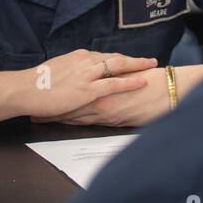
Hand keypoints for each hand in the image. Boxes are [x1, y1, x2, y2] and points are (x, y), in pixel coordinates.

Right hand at [21, 49, 156, 119]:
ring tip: (152, 66)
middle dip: (134, 59)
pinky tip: (142, 81)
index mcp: (78, 57)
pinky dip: (130, 81)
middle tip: (150, 59)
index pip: (104, 56)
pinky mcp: (88, 89)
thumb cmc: (36, 84)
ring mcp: (88, 75)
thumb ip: (72, 72)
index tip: (130, 60)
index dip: (120, 59)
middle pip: (116, 58)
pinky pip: (114, 84)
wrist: (24, 89)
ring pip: (119, 66)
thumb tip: (77, 77)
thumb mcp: (57, 72)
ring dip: (137, 66)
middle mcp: (86, 61)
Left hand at [45, 63, 202, 126]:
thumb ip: (116, 81)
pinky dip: (67, 121)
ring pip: (72, 108)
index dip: (62, 87)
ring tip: (38, 115)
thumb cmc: (152, 84)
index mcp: (105, 78)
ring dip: (54, 112)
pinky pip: (82, 120)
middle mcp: (100, 89)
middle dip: (52, 99)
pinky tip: (56, 123)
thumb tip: (105, 82)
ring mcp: (102, 103)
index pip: (79, 84)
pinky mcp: (107, 116)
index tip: (48, 88)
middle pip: (70, 95)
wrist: (167, 92)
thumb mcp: (130, 79)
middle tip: (35, 101)